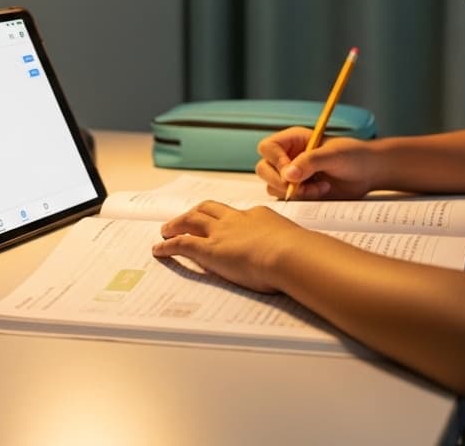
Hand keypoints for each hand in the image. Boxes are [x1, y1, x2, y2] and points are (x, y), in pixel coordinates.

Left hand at [152, 201, 306, 292]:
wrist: (289, 254)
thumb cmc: (299, 253)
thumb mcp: (298, 244)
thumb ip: (294, 247)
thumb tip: (306, 255)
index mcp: (259, 216)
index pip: (239, 214)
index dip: (227, 219)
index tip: (224, 224)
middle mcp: (237, 220)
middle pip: (210, 209)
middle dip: (196, 212)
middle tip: (185, 218)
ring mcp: (221, 233)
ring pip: (192, 220)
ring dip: (177, 223)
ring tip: (166, 229)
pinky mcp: (209, 249)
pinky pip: (182, 243)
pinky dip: (168, 245)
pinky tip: (159, 249)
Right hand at [255, 127, 377, 199]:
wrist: (368, 173)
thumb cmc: (353, 156)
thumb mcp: (333, 154)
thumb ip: (310, 162)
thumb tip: (288, 174)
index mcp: (293, 140)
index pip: (268, 148)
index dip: (275, 161)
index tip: (291, 172)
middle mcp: (288, 157)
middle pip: (264, 169)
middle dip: (280, 181)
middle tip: (301, 186)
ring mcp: (292, 176)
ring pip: (273, 187)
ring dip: (294, 192)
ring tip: (319, 187)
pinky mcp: (299, 192)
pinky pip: (287, 199)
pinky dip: (302, 199)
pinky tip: (321, 191)